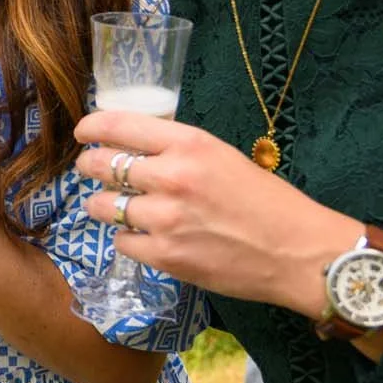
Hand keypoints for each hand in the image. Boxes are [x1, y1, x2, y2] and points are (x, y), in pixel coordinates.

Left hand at [73, 108, 362, 318]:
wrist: (298, 252)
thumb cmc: (267, 201)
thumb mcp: (222, 156)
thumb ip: (177, 149)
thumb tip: (131, 146)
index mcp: (189, 144)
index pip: (118, 125)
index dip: (91, 127)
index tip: (83, 132)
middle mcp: (172, 177)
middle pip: (100, 165)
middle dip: (90, 166)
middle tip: (92, 169)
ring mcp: (165, 219)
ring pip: (102, 206)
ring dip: (103, 205)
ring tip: (115, 207)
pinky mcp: (165, 256)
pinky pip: (121, 242)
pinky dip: (128, 239)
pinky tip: (144, 236)